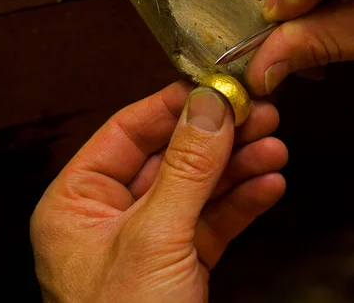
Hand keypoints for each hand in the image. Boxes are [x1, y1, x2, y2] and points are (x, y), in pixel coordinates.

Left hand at [30, 81, 286, 301]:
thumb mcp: (154, 238)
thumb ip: (186, 169)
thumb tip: (209, 106)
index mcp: (78, 202)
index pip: (129, 131)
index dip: (176, 106)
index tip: (217, 89)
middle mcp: (112, 215)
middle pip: (173, 157)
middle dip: (220, 138)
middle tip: (260, 114)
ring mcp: (150, 239)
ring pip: (200, 188)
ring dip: (239, 167)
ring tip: (275, 147)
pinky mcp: (181, 263)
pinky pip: (214, 222)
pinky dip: (243, 202)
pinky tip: (269, 184)